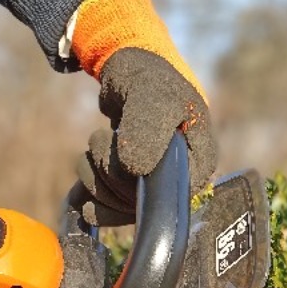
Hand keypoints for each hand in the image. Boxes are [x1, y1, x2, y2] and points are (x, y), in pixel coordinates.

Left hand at [66, 0, 217, 225]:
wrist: (132, 75)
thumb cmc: (150, 79)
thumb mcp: (151, 93)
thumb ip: (146, 127)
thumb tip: (136, 170)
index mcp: (199, 162)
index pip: (169, 196)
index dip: (138, 180)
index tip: (121, 144)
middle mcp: (180, 183)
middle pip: (138, 205)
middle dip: (109, 169)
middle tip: (103, 136)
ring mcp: (154, 191)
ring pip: (117, 209)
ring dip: (94, 176)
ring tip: (97, 142)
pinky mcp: (130, 195)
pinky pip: (105, 212)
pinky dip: (87, 191)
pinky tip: (88, 165)